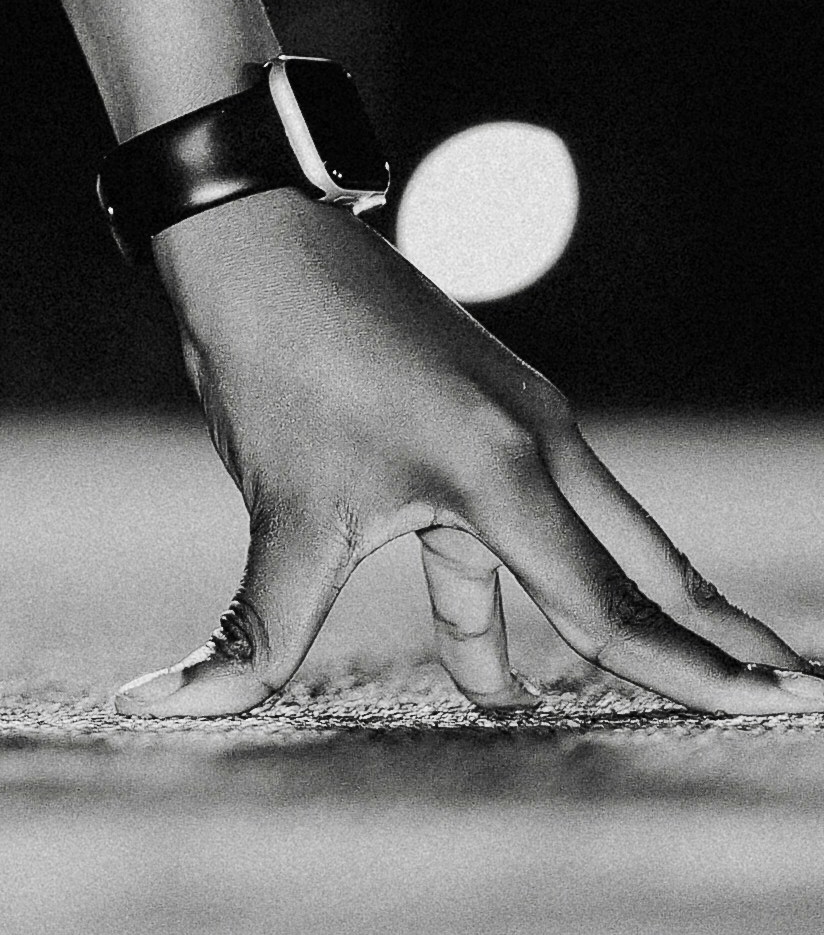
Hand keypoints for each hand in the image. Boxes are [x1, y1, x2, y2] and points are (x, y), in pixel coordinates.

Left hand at [122, 188, 823, 719]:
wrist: (251, 226)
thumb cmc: (271, 356)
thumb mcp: (279, 506)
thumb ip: (257, 629)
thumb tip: (172, 704)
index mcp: (502, 472)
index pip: (611, 608)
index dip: (693, 672)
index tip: (777, 707)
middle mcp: (534, 442)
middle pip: (647, 571)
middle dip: (722, 640)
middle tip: (803, 696)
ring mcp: (515, 422)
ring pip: (599, 544)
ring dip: (644, 617)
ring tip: (709, 676)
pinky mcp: (480, 414)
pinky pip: (529, 525)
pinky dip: (530, 597)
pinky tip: (499, 673)